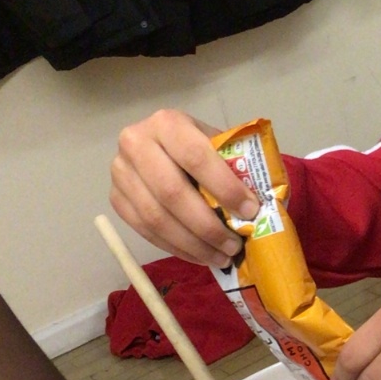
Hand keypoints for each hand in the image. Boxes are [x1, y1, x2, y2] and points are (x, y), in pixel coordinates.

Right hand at [111, 109, 258, 265]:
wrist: (165, 146)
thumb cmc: (202, 149)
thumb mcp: (220, 145)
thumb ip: (237, 167)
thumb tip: (264, 206)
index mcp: (167, 123)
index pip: (196, 157)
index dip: (224, 187)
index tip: (250, 211)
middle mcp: (135, 143)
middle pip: (172, 193)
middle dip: (208, 225)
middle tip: (235, 244)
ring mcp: (120, 173)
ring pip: (156, 218)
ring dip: (193, 244)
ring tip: (222, 256)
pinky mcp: (116, 199)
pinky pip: (146, 232)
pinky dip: (177, 248)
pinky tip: (201, 255)